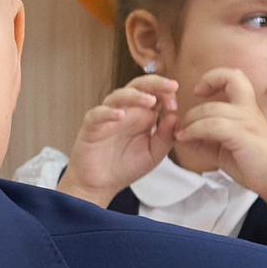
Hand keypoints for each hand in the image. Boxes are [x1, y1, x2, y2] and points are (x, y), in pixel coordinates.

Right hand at [57, 75, 180, 202]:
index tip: (175, 106)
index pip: (156, 93)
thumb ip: (166, 136)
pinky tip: (119, 114)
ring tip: (149, 100)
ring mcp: (108, 117)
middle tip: (171, 86)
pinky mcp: (91, 127)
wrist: (101, 185)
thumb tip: (174, 116)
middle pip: (138, 86)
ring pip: (118, 96)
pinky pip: (97, 114)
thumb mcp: (154, 154)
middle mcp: (126, 111)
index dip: (167, 94)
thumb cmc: (126, 167)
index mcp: (143, 115)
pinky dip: (108, 112)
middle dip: (155, 83)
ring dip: (134, 95)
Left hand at [172, 69, 266, 199]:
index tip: (199, 92)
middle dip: (194, 104)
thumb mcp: (225, 149)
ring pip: (211, 108)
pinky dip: (193, 130)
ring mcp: (248, 121)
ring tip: (180, 134)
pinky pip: (211, 125)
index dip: (214, 77)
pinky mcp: (243, 135)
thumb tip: (183, 134)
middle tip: (181, 124)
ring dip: (189, 120)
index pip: (234, 77)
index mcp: (248, 109)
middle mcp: (249, 110)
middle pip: (222, 86)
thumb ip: (206, 139)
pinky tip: (185, 139)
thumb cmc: (254, 166)